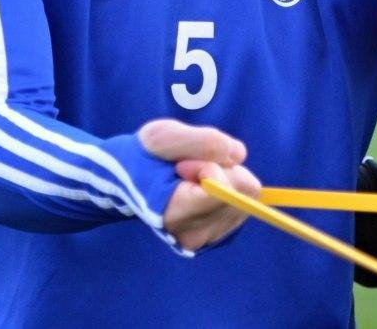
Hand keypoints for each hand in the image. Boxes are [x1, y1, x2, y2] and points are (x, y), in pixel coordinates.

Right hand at [138, 118, 261, 251]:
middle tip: (190, 170)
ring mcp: (206, 241)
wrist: (128, 182)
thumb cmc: (145, 157)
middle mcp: (193, 236)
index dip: (210, 165)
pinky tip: (202, 191)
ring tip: (193, 180)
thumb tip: (239, 155)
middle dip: (223, 170)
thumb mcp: (164, 136)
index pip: (227, 188)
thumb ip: (203, 141)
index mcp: (177, 214)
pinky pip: (244, 206)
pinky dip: (229, 192)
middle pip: (245, 192)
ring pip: (248, 198)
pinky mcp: (215, 238)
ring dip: (226, 180)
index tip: (183, 165)